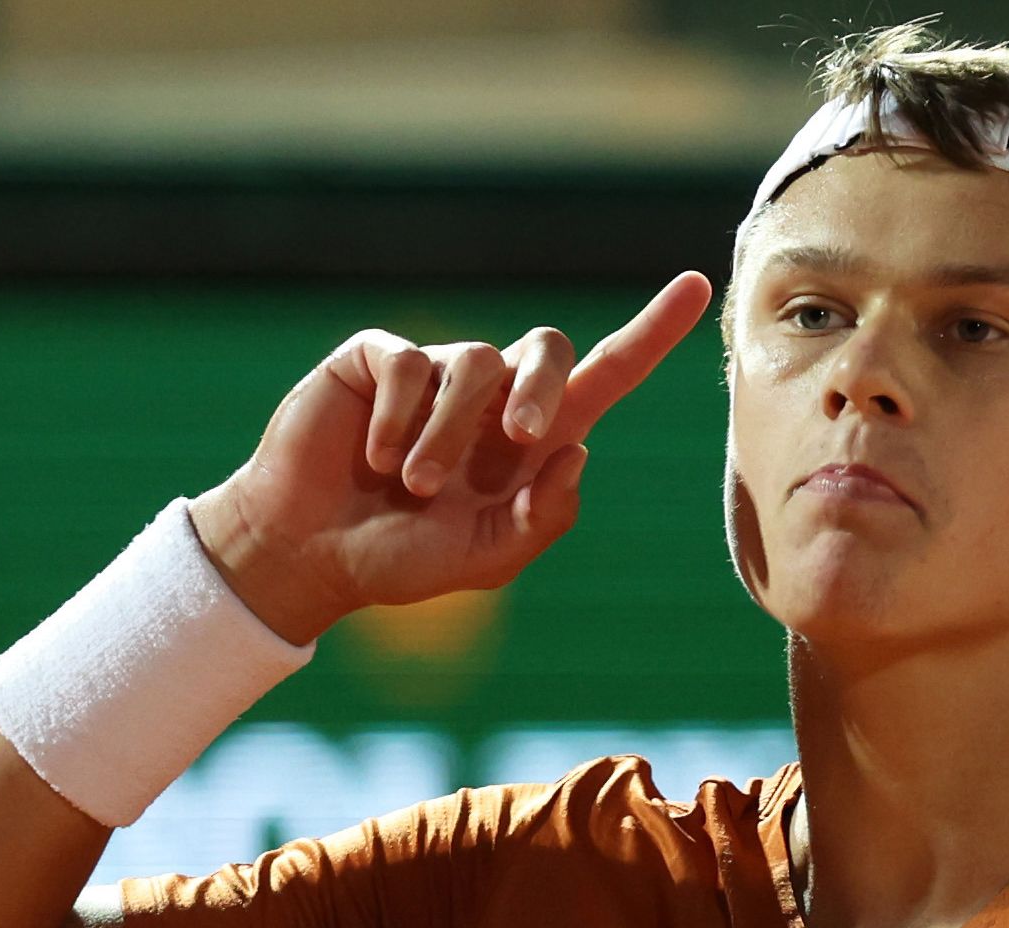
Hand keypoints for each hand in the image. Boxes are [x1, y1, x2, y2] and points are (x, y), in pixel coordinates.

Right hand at [190, 271, 713, 644]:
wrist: (308, 554)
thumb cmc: (400, 559)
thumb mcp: (485, 559)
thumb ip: (542, 518)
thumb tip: (578, 450)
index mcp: (534, 440)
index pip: (607, 374)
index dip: (652, 332)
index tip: (700, 287)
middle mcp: (493, 396)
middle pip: (551, 348)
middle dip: (543, 389)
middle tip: (517, 439)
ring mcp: (436, 371)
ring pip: (475, 364)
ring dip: (449, 432)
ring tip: (411, 483)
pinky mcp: (378, 359)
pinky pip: (410, 361)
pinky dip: (398, 414)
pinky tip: (372, 456)